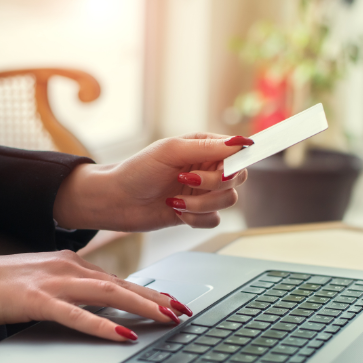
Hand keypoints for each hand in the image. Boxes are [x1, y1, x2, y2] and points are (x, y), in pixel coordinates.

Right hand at [0, 249, 191, 340]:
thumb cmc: (4, 283)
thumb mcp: (48, 282)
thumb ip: (76, 290)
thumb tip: (104, 305)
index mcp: (74, 265)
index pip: (121, 280)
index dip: (151, 292)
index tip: (174, 303)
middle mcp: (70, 269)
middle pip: (123, 284)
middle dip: (157, 299)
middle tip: (184, 311)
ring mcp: (54, 282)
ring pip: (108, 293)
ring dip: (141, 306)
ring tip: (167, 319)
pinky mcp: (35, 299)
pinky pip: (75, 314)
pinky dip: (101, 325)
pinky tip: (122, 335)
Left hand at [53, 133, 252, 231]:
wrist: (117, 201)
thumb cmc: (138, 170)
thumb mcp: (170, 151)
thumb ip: (207, 147)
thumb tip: (241, 142)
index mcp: (204, 148)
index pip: (237, 153)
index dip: (242, 159)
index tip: (245, 162)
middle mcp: (207, 169)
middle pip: (237, 179)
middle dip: (214, 184)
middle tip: (187, 180)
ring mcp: (203, 193)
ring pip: (227, 201)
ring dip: (201, 204)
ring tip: (175, 199)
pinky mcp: (196, 213)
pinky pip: (213, 220)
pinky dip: (196, 218)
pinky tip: (176, 211)